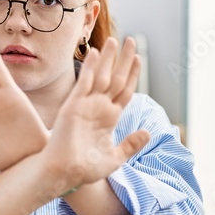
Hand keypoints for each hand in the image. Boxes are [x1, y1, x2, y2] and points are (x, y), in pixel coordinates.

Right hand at [41, 37, 149, 189]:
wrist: (66, 175)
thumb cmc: (87, 169)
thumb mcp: (116, 157)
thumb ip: (131, 144)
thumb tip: (148, 132)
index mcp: (110, 118)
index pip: (125, 90)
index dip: (132, 74)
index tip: (139, 59)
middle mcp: (99, 108)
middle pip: (116, 78)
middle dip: (123, 60)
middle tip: (131, 40)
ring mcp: (86, 106)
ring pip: (101, 77)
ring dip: (108, 58)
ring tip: (115, 40)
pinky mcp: (73, 107)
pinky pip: (84, 84)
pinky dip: (91, 69)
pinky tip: (97, 54)